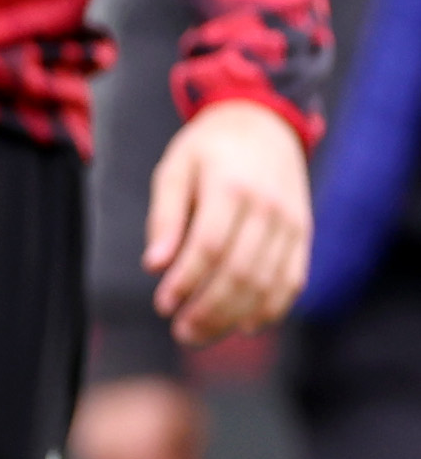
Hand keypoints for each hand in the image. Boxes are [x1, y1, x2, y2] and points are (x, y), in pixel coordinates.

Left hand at [145, 98, 309, 345]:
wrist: (264, 124)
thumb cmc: (207, 149)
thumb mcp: (174, 168)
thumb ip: (165, 216)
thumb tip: (154, 265)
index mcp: (230, 187)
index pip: (209, 247)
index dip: (186, 282)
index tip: (163, 306)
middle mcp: (268, 207)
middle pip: (240, 272)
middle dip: (209, 309)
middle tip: (181, 332)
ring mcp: (292, 222)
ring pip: (268, 283)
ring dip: (235, 316)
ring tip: (202, 334)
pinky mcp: (305, 234)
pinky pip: (293, 280)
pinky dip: (273, 308)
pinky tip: (247, 326)